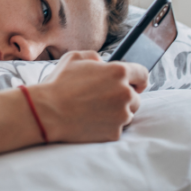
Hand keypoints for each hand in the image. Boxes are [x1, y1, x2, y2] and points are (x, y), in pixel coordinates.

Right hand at [31, 51, 147, 142]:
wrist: (48, 112)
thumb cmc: (59, 83)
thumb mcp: (75, 58)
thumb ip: (95, 57)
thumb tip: (103, 64)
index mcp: (118, 72)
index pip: (142, 74)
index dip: (138, 79)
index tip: (136, 84)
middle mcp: (125, 93)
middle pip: (135, 97)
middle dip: (123, 97)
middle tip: (103, 98)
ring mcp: (121, 115)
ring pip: (127, 114)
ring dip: (116, 112)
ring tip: (94, 110)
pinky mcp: (114, 132)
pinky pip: (116, 128)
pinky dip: (107, 126)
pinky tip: (91, 120)